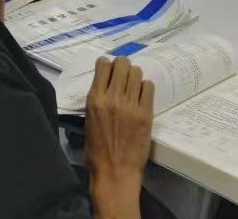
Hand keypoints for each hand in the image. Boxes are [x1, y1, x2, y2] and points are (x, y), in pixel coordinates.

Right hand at [85, 56, 153, 218]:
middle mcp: (112, 97)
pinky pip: (148, 87)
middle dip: (122, 65)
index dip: (107, 64)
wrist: (115, 172)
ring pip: (136, 72)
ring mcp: (130, 104)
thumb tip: (105, 87)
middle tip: (123, 75)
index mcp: (95, 99)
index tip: (109, 70)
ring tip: (133, 86)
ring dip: (134, 75)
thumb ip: (97, 101)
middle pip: (122, 63)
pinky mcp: (146, 113)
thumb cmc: (96, 152)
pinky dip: (145, 87)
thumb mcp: (88, 121)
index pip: (103, 65)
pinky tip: (142, 96)